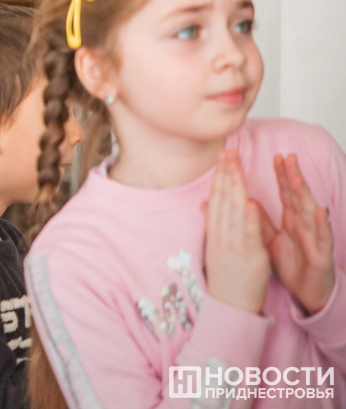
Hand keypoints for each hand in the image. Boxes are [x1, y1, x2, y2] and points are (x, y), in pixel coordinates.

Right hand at [203, 149, 270, 314]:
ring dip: (235, 188)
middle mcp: (222, 234)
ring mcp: (234, 245)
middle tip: (227, 151)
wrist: (230, 304)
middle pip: (223, 199)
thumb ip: (212, 223)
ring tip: (236, 167)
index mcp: (215, 230)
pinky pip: (249, 235)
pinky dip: (250, 220)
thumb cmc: (225, 275)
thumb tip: (204, 203)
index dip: (220, 175)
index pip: (216, 196)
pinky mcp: (249, 257)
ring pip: (234, 212)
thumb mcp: (213, 246)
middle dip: (226, 174)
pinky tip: (250, 203)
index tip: (222, 156)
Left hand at [258, 154, 335, 314]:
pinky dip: (320, 224)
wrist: (308, 292)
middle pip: (298, 197)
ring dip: (305, 194)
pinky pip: (322, 238)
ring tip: (297, 176)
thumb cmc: (292, 264)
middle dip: (293, 177)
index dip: (282, 176)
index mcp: (292, 220)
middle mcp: (304, 225)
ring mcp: (314, 238)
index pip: (286, 193)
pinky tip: (319, 211)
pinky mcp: (321, 255)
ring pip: (310, 212)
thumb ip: (260, 222)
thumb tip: (246, 200)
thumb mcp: (271, 240)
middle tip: (287, 156)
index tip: (275, 156)